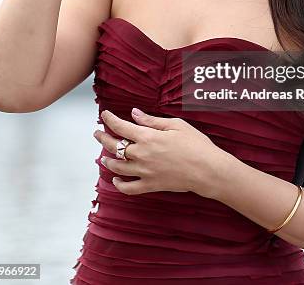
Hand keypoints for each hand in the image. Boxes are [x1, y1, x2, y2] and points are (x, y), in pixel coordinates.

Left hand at [94, 109, 227, 196]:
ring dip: (107, 160)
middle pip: (114, 146)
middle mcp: (141, 154)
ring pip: (117, 167)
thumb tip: (134, 114)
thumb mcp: (175, 125)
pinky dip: (119, 185)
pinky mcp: (150, 185)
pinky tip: (115, 180)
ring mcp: (144, 171)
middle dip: (103, 138)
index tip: (104, 115)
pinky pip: (128, 188)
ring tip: (103, 156)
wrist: (206, 169)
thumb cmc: (195, 144)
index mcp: (147, 137)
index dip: (110, 119)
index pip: (121, 127)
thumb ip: (152, 121)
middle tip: (97, 133)